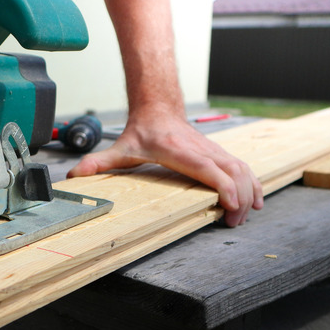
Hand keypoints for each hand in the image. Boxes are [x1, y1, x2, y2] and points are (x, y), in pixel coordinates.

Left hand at [68, 111, 263, 225]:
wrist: (157, 107)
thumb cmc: (142, 131)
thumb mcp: (119, 148)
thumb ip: (97, 163)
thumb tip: (74, 176)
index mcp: (179, 150)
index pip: (208, 168)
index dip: (224, 187)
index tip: (230, 205)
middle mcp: (201, 149)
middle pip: (233, 171)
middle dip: (240, 197)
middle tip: (233, 222)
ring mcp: (212, 150)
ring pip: (243, 168)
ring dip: (250, 191)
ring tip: (247, 215)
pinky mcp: (218, 153)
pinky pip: (243, 167)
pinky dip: (253, 183)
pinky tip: (256, 201)